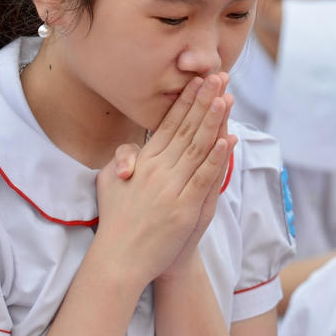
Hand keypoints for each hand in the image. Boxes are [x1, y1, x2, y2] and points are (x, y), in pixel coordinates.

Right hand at [93, 75, 235, 288]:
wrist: (119, 260)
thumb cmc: (115, 221)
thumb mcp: (108, 182)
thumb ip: (123, 160)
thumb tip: (133, 149)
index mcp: (143, 162)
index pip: (167, 124)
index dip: (185, 101)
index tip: (198, 80)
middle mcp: (158, 170)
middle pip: (186, 129)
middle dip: (203, 100)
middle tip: (218, 75)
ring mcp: (172, 188)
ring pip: (197, 147)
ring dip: (213, 120)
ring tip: (226, 97)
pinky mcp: (185, 208)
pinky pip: (204, 178)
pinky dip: (216, 158)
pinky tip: (227, 140)